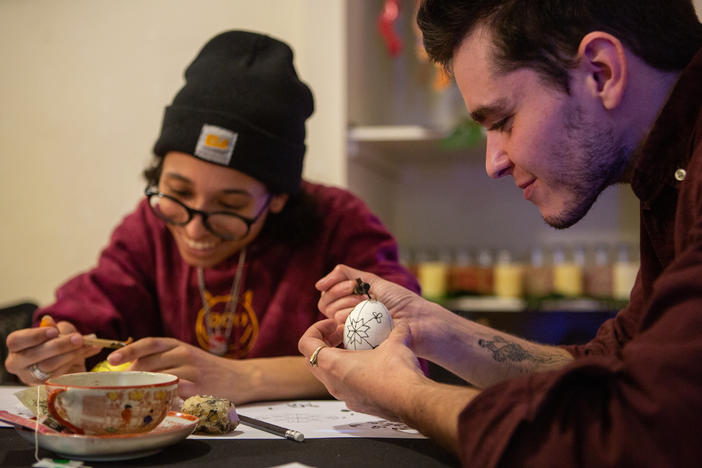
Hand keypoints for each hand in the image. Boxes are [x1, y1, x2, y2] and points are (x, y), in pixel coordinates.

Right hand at [5, 317, 101, 384]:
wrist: (67, 363)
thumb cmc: (57, 344)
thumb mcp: (57, 332)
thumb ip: (55, 328)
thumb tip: (49, 321)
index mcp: (17, 347)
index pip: (16, 341)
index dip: (34, 336)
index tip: (54, 331)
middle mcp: (18, 364)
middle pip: (33, 356)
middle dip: (58, 346)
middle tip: (78, 339)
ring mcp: (30, 377)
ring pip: (48, 367)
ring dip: (71, 354)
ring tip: (87, 345)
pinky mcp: (45, 386)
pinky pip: (59, 375)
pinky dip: (75, 363)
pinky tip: (88, 351)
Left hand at [107, 337, 244, 400]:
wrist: (239, 377)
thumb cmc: (207, 369)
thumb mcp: (186, 355)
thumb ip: (162, 358)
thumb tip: (129, 369)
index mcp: (178, 344)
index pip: (149, 343)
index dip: (128, 351)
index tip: (111, 360)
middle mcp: (184, 354)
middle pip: (149, 363)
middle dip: (133, 376)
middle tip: (122, 387)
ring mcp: (192, 370)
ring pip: (159, 379)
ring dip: (146, 388)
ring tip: (138, 396)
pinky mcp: (198, 388)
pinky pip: (173, 393)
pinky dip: (163, 398)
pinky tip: (158, 403)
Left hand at [298, 318, 426, 420]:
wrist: (412, 401)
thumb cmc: (397, 374)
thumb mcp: (394, 341)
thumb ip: (394, 329)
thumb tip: (400, 324)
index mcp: (334, 366)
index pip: (306, 344)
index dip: (316, 329)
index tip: (333, 324)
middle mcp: (333, 383)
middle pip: (313, 359)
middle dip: (325, 342)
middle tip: (343, 333)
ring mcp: (343, 396)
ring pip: (327, 374)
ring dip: (336, 357)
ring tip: (357, 346)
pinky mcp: (356, 403)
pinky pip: (342, 384)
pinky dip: (348, 371)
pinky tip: (369, 363)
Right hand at [316, 264, 452, 356]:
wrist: (420, 321)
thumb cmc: (401, 302)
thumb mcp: (372, 282)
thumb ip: (345, 275)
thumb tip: (317, 285)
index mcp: (351, 304)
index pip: (327, 295)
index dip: (337, 287)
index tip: (355, 285)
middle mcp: (349, 318)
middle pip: (325, 304)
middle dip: (342, 295)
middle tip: (363, 296)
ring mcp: (353, 332)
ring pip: (333, 315)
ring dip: (351, 306)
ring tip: (371, 308)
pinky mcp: (358, 346)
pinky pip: (342, 331)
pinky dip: (351, 319)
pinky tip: (366, 320)